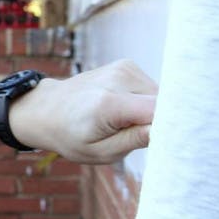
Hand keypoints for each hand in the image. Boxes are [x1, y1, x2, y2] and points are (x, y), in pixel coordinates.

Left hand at [9, 60, 156, 162]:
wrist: (47, 109)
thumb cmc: (70, 136)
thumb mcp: (100, 152)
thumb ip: (135, 141)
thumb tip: (168, 130)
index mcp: (108, 103)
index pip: (160, 111)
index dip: (171, 127)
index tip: (170, 143)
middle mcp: (118, 79)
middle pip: (164, 103)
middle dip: (160, 122)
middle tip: (135, 136)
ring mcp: (124, 68)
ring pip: (161, 96)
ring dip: (151, 113)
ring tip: (124, 123)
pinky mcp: (127, 65)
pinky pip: (151, 89)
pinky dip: (144, 102)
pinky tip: (122, 110)